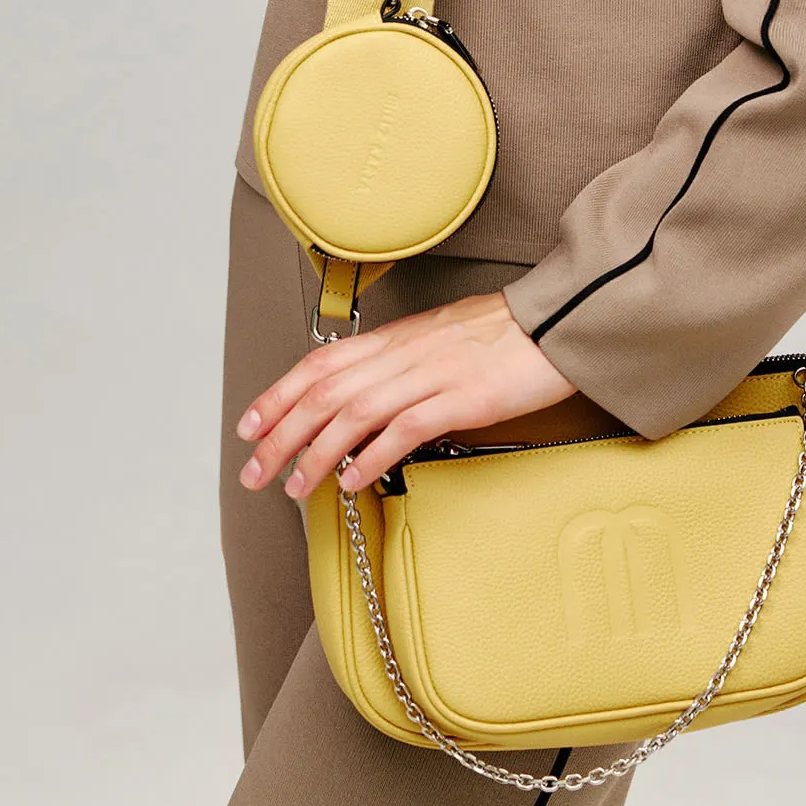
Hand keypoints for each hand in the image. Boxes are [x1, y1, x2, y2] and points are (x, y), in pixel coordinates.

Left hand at [236, 292, 575, 499]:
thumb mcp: (439, 340)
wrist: (556, 320)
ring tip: (294, 485)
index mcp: (396, 339)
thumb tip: (364, 404)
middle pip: (326, 392)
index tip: (249, 424)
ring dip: (316, 452)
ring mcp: (431, 373)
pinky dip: (371, 456)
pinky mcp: (461, 397)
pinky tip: (352, 481)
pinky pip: (404, 428)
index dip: (279, 393)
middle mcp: (403, 353)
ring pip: (354, 412)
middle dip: (281, 432)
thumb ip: (400, 366)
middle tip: (255, 469)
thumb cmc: (503, 334)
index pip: (320, 363)